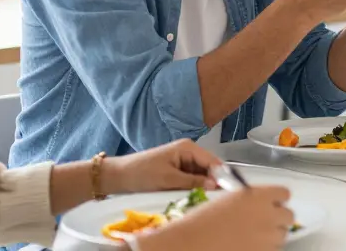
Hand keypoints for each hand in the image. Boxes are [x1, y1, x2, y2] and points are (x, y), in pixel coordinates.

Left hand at [103, 139, 218, 195]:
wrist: (119, 176)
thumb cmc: (141, 173)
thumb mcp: (168, 179)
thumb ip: (192, 181)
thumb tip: (214, 185)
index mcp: (188, 148)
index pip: (212, 161)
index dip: (220, 175)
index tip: (226, 190)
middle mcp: (188, 152)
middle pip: (208, 168)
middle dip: (210, 182)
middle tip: (213, 198)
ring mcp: (182, 162)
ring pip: (200, 176)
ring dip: (201, 186)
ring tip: (201, 198)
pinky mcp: (177, 171)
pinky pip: (191, 180)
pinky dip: (192, 188)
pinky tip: (192, 196)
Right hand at [140, 186, 294, 250]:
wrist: (191, 244)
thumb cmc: (201, 222)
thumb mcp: (227, 201)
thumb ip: (248, 200)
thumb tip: (257, 205)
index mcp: (258, 195)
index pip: (283, 193)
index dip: (276, 199)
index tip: (270, 204)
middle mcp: (268, 213)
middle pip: (288, 215)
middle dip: (277, 219)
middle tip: (262, 223)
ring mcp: (269, 236)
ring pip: (282, 234)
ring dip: (272, 235)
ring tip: (252, 237)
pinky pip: (273, 249)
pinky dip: (265, 248)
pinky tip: (249, 246)